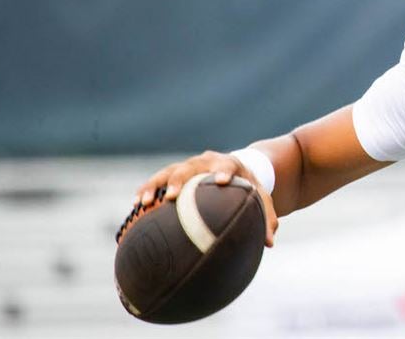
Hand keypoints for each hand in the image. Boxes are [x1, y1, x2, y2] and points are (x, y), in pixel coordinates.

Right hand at [133, 150, 278, 246]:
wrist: (234, 169)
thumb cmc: (249, 187)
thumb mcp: (261, 198)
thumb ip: (268, 218)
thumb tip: (270, 242)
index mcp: (229, 165)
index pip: (227, 165)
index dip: (223, 171)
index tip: (221, 181)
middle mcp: (205, 162)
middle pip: (189, 167)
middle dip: (179, 180)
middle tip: (171, 196)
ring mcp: (187, 166)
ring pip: (168, 172)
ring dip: (154, 186)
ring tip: (142, 204)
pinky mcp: (174, 174)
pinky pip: (157, 181)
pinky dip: (146, 191)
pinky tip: (134, 208)